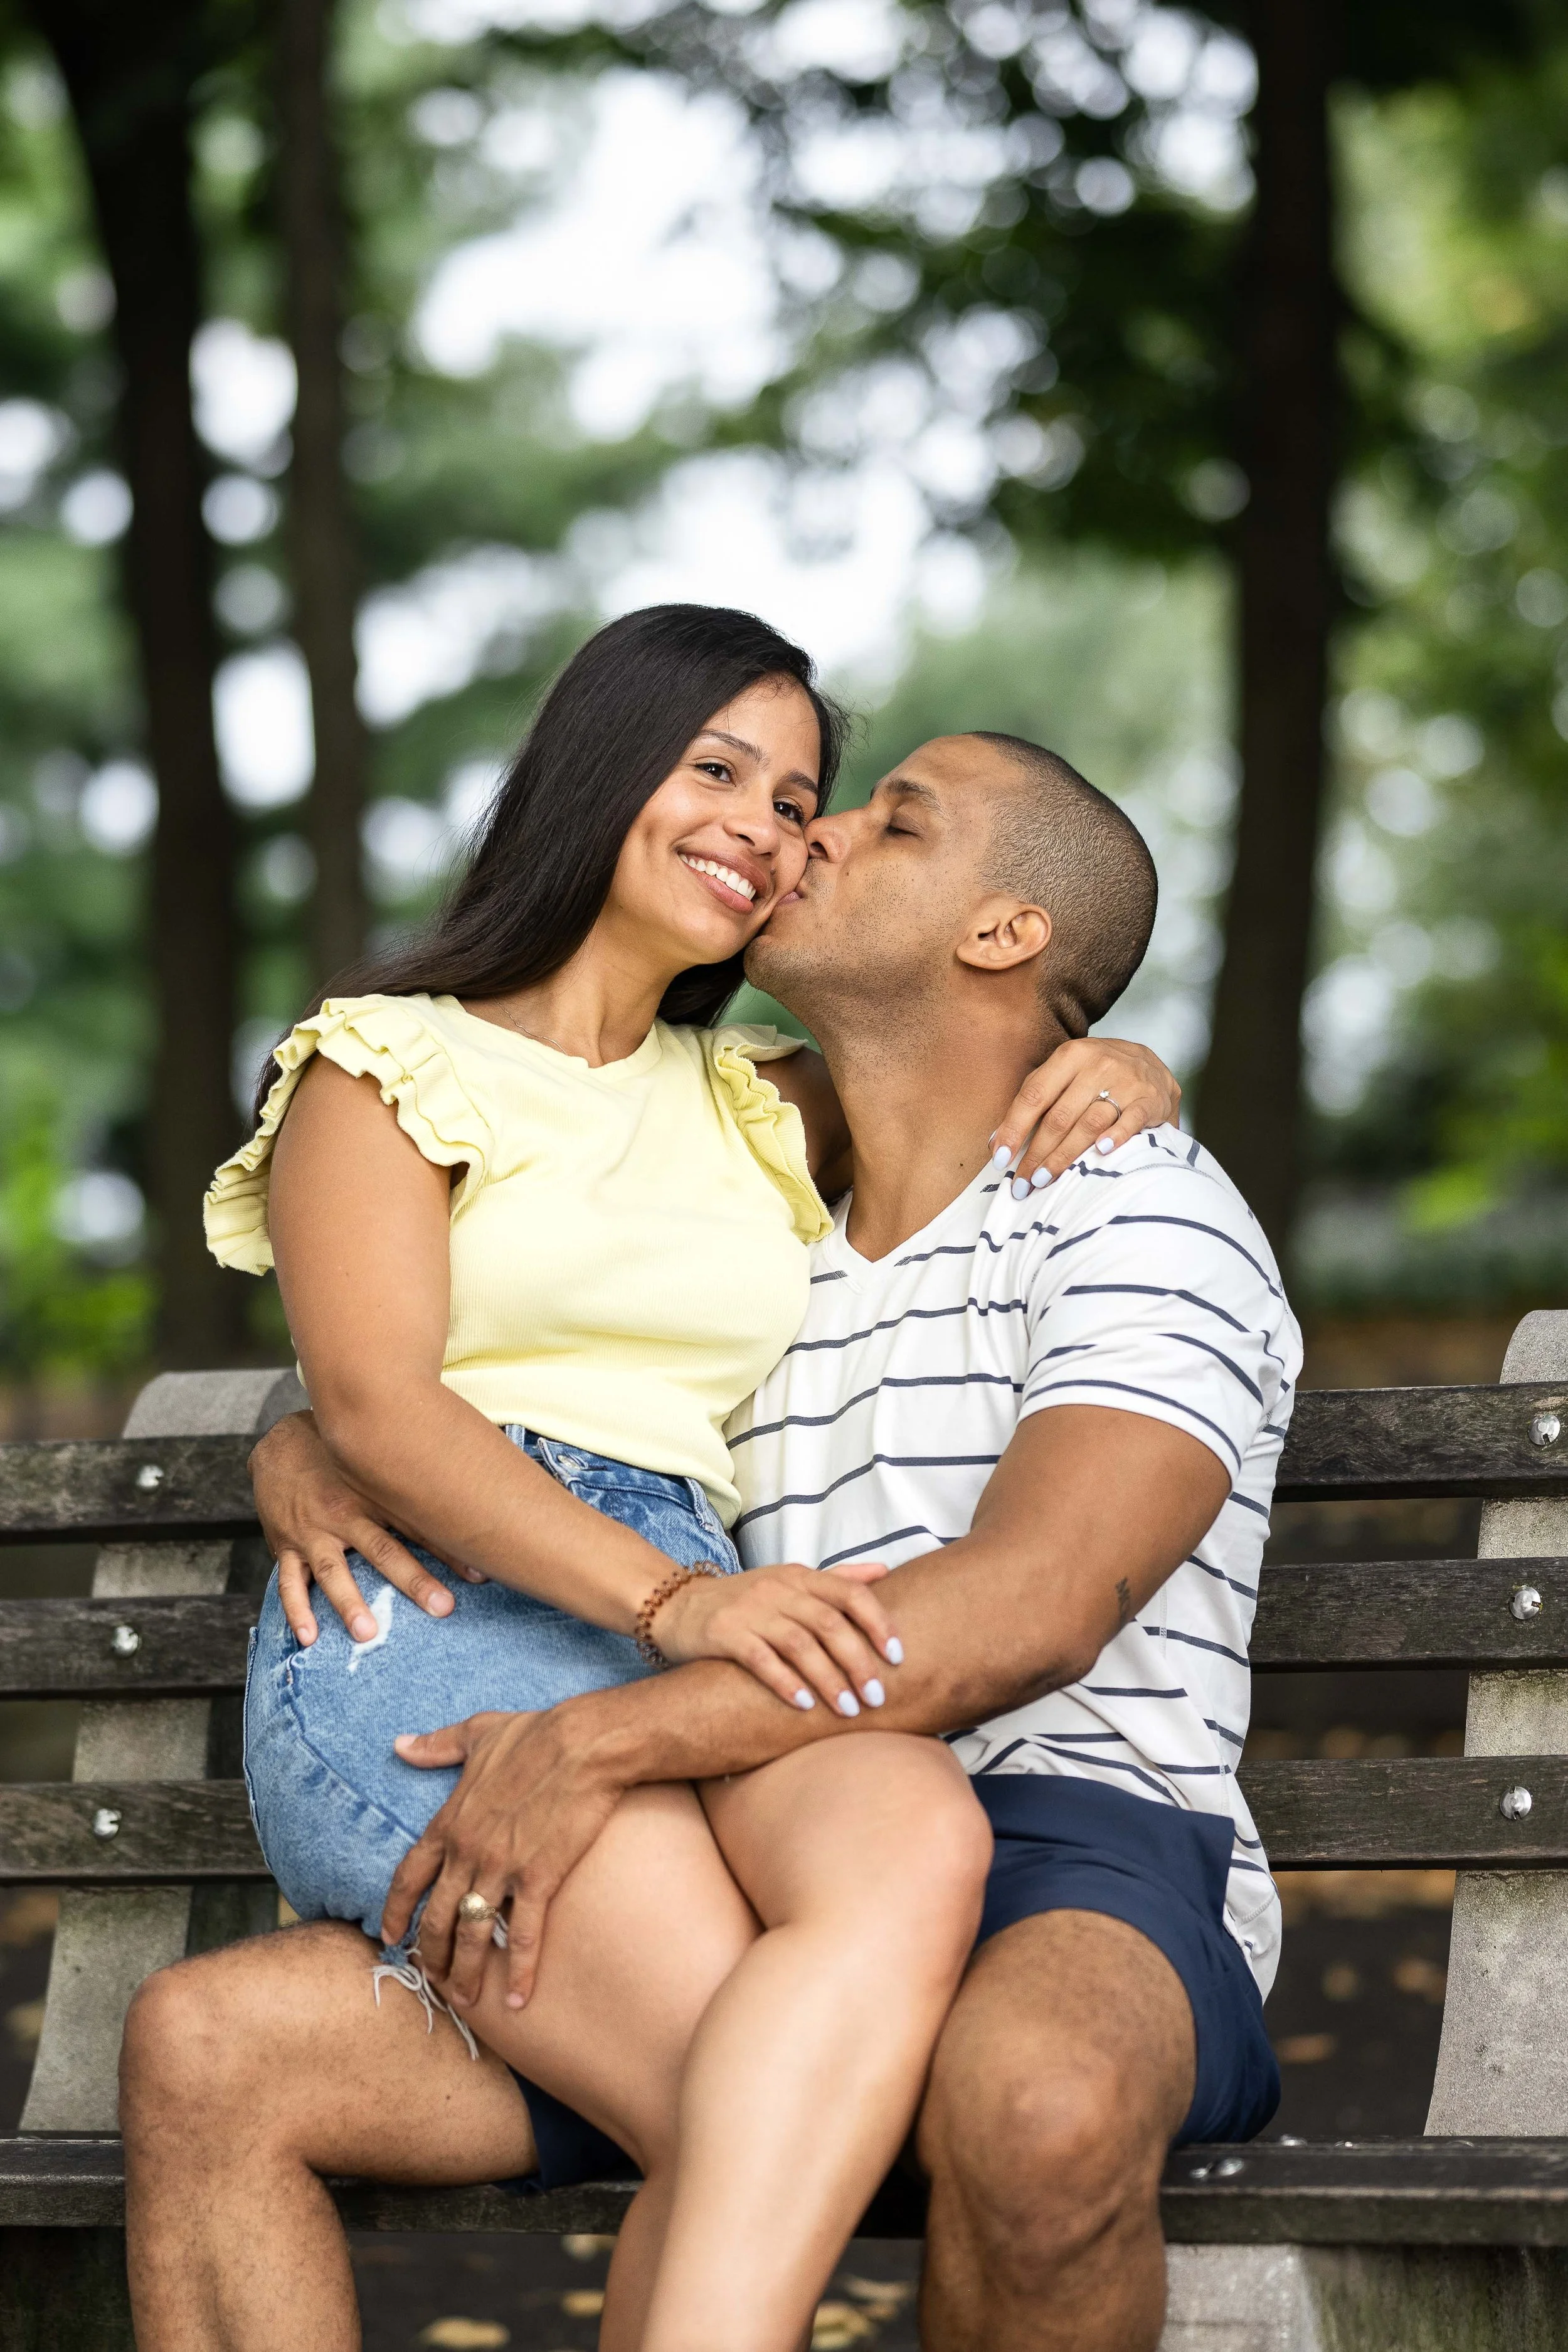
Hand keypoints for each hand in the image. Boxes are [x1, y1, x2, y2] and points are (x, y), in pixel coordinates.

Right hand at [249, 1410, 484, 1645]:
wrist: (279, 1443)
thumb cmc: (339, 1454)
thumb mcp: (376, 1458)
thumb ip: (413, 1476)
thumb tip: (467, 1484)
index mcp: (374, 1494)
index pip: (419, 1525)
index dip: (451, 1549)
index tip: (481, 1572)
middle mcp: (346, 1514)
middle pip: (384, 1551)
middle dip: (414, 1580)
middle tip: (442, 1607)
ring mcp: (315, 1532)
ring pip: (334, 1571)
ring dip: (350, 1602)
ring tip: (367, 1632)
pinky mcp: (288, 1545)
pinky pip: (290, 1582)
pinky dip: (297, 1610)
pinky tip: (308, 1637)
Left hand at [385, 1706, 623, 2009]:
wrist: (585, 1743)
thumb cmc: (535, 1734)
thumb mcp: (477, 1734)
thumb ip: (436, 1746)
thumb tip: (399, 1744)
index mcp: (451, 1821)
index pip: (410, 1876)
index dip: (396, 1909)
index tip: (390, 1936)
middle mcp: (468, 1851)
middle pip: (437, 1917)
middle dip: (432, 1955)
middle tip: (434, 1981)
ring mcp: (502, 1868)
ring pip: (472, 1934)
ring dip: (466, 1973)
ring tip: (465, 2001)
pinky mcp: (539, 1878)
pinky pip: (524, 1935)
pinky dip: (520, 1970)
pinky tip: (520, 1998)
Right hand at [653, 1558, 899, 1715]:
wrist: (678, 1605)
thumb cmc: (746, 1599)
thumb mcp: (790, 1581)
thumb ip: (836, 1579)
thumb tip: (884, 1570)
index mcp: (800, 1576)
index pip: (851, 1593)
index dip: (879, 1623)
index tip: (898, 1657)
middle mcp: (779, 1589)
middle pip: (830, 1624)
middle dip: (858, 1662)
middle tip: (877, 1697)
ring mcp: (751, 1610)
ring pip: (799, 1644)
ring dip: (828, 1679)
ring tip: (848, 1709)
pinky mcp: (725, 1633)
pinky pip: (760, 1658)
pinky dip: (785, 1682)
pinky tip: (803, 1705)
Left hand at [990, 1036, 1181, 1195]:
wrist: (1150, 1064)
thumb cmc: (1097, 1075)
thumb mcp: (1065, 1073)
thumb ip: (1034, 1099)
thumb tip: (996, 1142)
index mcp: (1070, 1056)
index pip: (1034, 1096)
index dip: (1014, 1128)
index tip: (1000, 1159)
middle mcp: (1097, 1064)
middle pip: (1059, 1116)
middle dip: (1036, 1154)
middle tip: (1022, 1183)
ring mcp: (1126, 1081)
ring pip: (1089, 1123)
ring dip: (1065, 1156)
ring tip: (1045, 1180)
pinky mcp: (1150, 1099)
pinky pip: (1130, 1121)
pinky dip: (1115, 1137)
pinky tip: (1100, 1153)